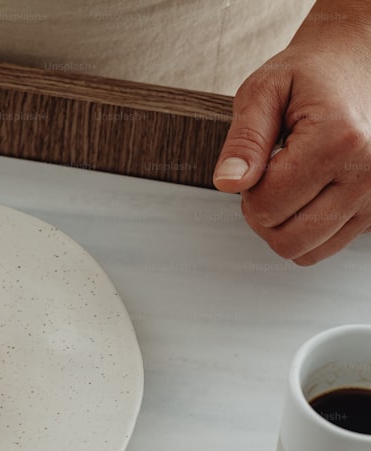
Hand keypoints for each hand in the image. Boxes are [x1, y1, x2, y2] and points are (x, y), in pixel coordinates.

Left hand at [212, 7, 370, 264]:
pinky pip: (330, 245)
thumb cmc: (309, 75)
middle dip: (263, 216)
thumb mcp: (263, 92)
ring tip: (289, 185)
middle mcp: (369, 170)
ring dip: (286, 226)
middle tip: (267, 179)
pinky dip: (311, 229)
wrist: (355, 64)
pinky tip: (311, 193)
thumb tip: (228, 183)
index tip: (257, 163)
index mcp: (338, 139)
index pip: (267, 206)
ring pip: (309, 251)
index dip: (246, 191)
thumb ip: (244, 140)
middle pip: (288, 239)